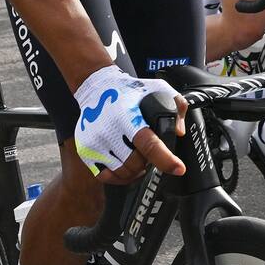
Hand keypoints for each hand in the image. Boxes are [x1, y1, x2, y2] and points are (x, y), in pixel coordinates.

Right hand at [73, 65, 188, 181]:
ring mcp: (94, 143)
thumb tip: (178, 132)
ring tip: (138, 158)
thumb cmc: (130, 91)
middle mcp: (108, 131)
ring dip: (135, 170)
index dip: (165, 160)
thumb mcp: (158, 88)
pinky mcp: (85, 151)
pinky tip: (126, 166)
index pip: (149, 145)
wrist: (97, 88)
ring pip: (122, 173)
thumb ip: (175, 107)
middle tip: (149, 153)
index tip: (178, 168)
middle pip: (136, 163)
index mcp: (127, 116)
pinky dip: (119, 176)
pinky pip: (106, 176)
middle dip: (147, 162)